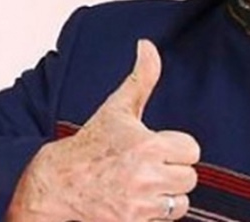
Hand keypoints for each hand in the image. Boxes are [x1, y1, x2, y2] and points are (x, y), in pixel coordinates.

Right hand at [7, 40, 199, 221]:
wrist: (57, 184)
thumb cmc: (91, 145)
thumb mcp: (117, 108)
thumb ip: (141, 78)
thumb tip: (148, 45)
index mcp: (147, 145)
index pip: (192, 150)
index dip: (176, 148)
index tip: (156, 147)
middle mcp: (145, 177)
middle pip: (189, 178)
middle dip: (172, 172)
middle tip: (147, 167)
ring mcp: (139, 205)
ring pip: (180, 202)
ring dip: (166, 196)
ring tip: (142, 185)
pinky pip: (164, 221)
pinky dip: (154, 215)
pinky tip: (135, 203)